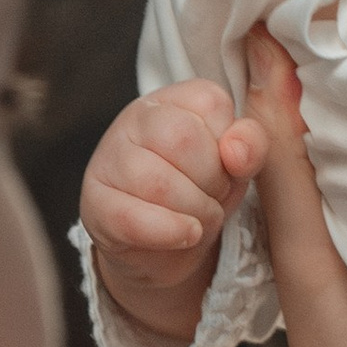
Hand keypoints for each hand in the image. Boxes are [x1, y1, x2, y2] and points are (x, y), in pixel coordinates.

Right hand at [79, 75, 262, 345]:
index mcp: (174, 98)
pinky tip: (187, 235)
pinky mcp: (95, 204)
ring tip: (200, 218)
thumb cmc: (202, 191)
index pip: (211, 104)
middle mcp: (136, 118)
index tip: (227, 167)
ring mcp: (109, 159)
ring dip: (195, 210)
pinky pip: (132, 218)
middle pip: (182, 139)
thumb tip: (236, 151)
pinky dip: (169, 231)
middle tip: (213, 197)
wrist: (165, 248)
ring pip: (158, 181)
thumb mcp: (236, 166)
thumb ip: (251, 145)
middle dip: (212, 180)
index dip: (230, 146)